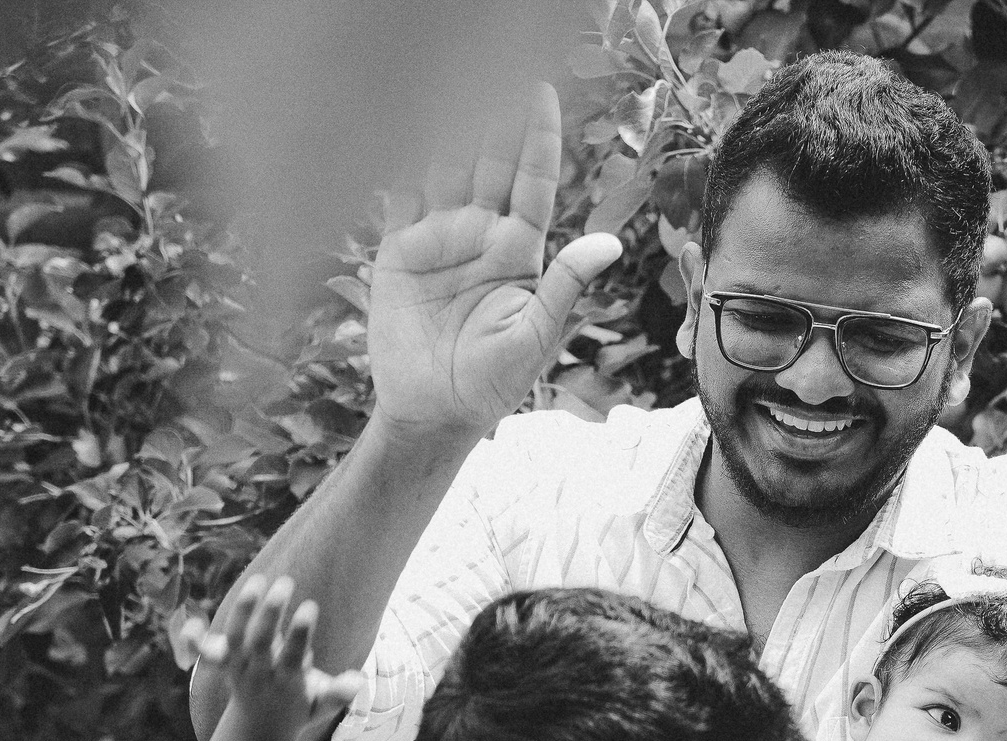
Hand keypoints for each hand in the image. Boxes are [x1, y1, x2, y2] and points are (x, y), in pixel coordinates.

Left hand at [185, 576, 364, 740]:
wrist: (261, 729)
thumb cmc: (300, 709)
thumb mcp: (323, 706)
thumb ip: (338, 694)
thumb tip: (358, 680)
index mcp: (287, 682)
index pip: (293, 656)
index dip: (300, 632)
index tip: (310, 606)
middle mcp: (259, 673)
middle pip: (259, 641)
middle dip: (270, 613)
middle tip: (285, 583)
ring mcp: (239, 667)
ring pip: (235, 638)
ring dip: (243, 610)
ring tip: (258, 580)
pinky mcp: (224, 663)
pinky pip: (205, 652)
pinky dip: (193, 640)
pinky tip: (187, 623)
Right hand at [367, 83, 622, 438]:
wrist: (433, 411)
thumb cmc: (493, 382)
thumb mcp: (535, 337)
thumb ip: (566, 286)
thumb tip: (611, 243)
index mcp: (521, 250)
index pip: (532, 180)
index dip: (535, 135)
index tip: (538, 88)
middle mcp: (481, 233)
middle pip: (488, 161)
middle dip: (490, 115)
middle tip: (490, 64)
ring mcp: (439, 237)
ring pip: (442, 168)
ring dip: (444, 126)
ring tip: (445, 78)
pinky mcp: (398, 249)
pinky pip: (397, 194)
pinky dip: (395, 159)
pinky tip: (397, 121)